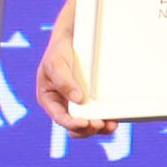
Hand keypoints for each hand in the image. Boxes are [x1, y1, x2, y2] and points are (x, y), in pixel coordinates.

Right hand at [31, 0, 113, 137]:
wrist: (72, 38)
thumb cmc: (59, 50)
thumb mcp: (55, 64)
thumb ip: (64, 81)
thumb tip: (77, 99)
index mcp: (50, 100)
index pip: (60, 118)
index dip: (73, 124)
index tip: (86, 123)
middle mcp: (64, 104)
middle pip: (75, 126)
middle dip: (88, 129)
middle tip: (101, 124)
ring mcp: (79, 103)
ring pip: (88, 123)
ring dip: (100, 128)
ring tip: (111, 125)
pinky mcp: (92, 98)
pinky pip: (99, 112)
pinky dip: (107, 116)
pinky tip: (115, 117)